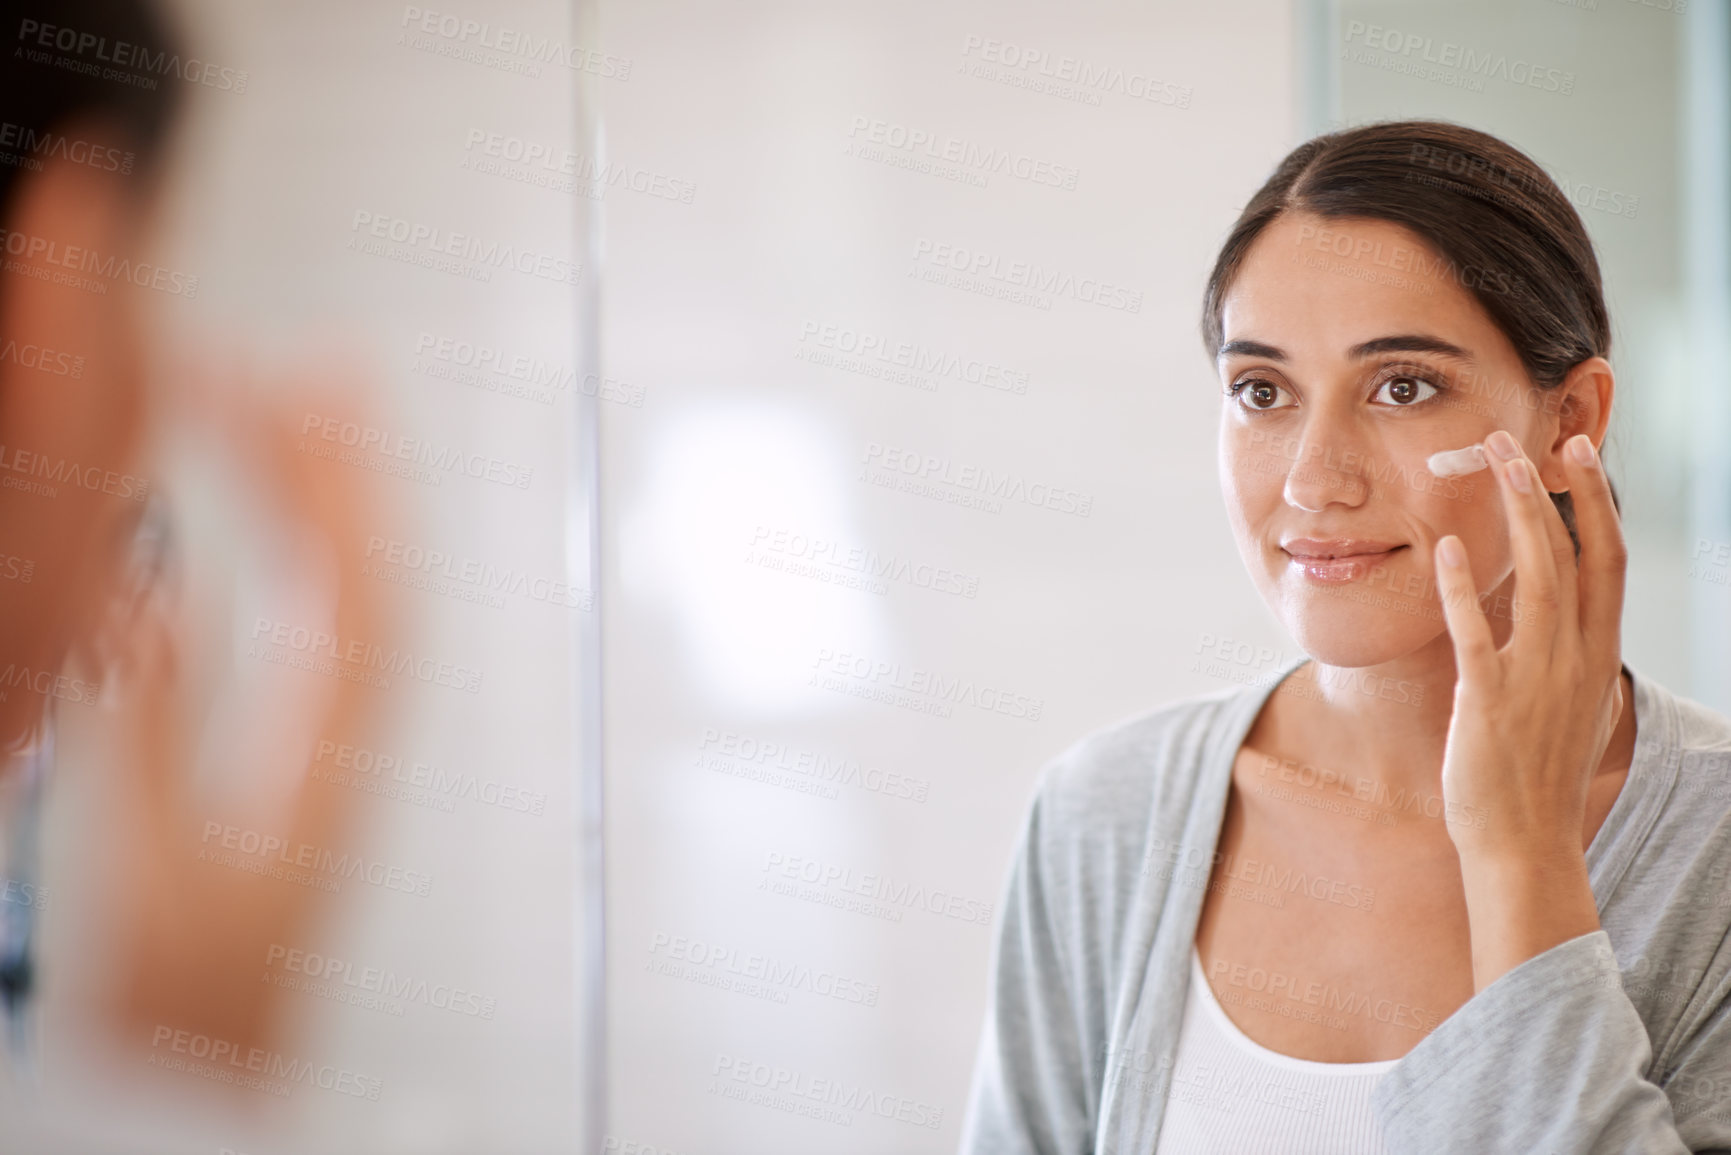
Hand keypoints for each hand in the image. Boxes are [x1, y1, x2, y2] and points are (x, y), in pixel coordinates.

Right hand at [95, 358, 394, 1054]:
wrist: (211, 1079)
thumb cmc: (188, 996)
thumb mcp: (149, 861)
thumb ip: (152, 727)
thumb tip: (160, 597)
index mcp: (329, 753)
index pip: (349, 586)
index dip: (326, 481)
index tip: (294, 393)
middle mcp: (356, 737)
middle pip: (371, 573)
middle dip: (344, 464)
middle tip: (312, 368)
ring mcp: (342, 743)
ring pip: (360, 597)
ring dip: (338, 503)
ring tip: (307, 414)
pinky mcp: (315, 756)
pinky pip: (335, 633)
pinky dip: (317, 562)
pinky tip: (285, 529)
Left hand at [1431, 428, 1626, 990]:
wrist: (1524, 846)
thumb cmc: (1539, 779)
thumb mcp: (1575, 713)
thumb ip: (1578, 667)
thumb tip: (1584, 641)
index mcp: (1597, 657)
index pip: (1609, 562)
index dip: (1597, 504)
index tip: (1580, 455)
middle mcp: (1577, 660)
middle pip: (1577, 555)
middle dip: (1556, 492)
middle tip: (1527, 439)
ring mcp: (1537, 679)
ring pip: (1537, 580)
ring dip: (1517, 517)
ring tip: (1494, 467)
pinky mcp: (1490, 702)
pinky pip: (1477, 633)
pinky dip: (1464, 588)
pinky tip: (1447, 548)